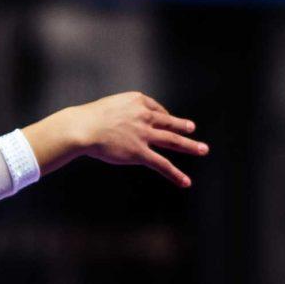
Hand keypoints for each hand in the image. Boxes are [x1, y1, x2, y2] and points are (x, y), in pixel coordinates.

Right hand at [42, 93, 206, 187]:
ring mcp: (144, 134)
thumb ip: (121, 113)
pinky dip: (175, 174)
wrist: (81, 128)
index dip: (161, 115)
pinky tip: (185, 181)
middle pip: (169, 122)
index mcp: (137, 101)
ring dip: (189, 146)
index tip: (165, 119)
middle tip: (192, 128)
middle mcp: (144, 116)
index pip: (155, 108)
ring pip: (172, 141)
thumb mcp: (109, 107)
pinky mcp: (139, 152)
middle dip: (183, 126)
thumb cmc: (88, 118)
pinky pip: (162, 164)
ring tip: (202, 149)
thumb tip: (124, 124)